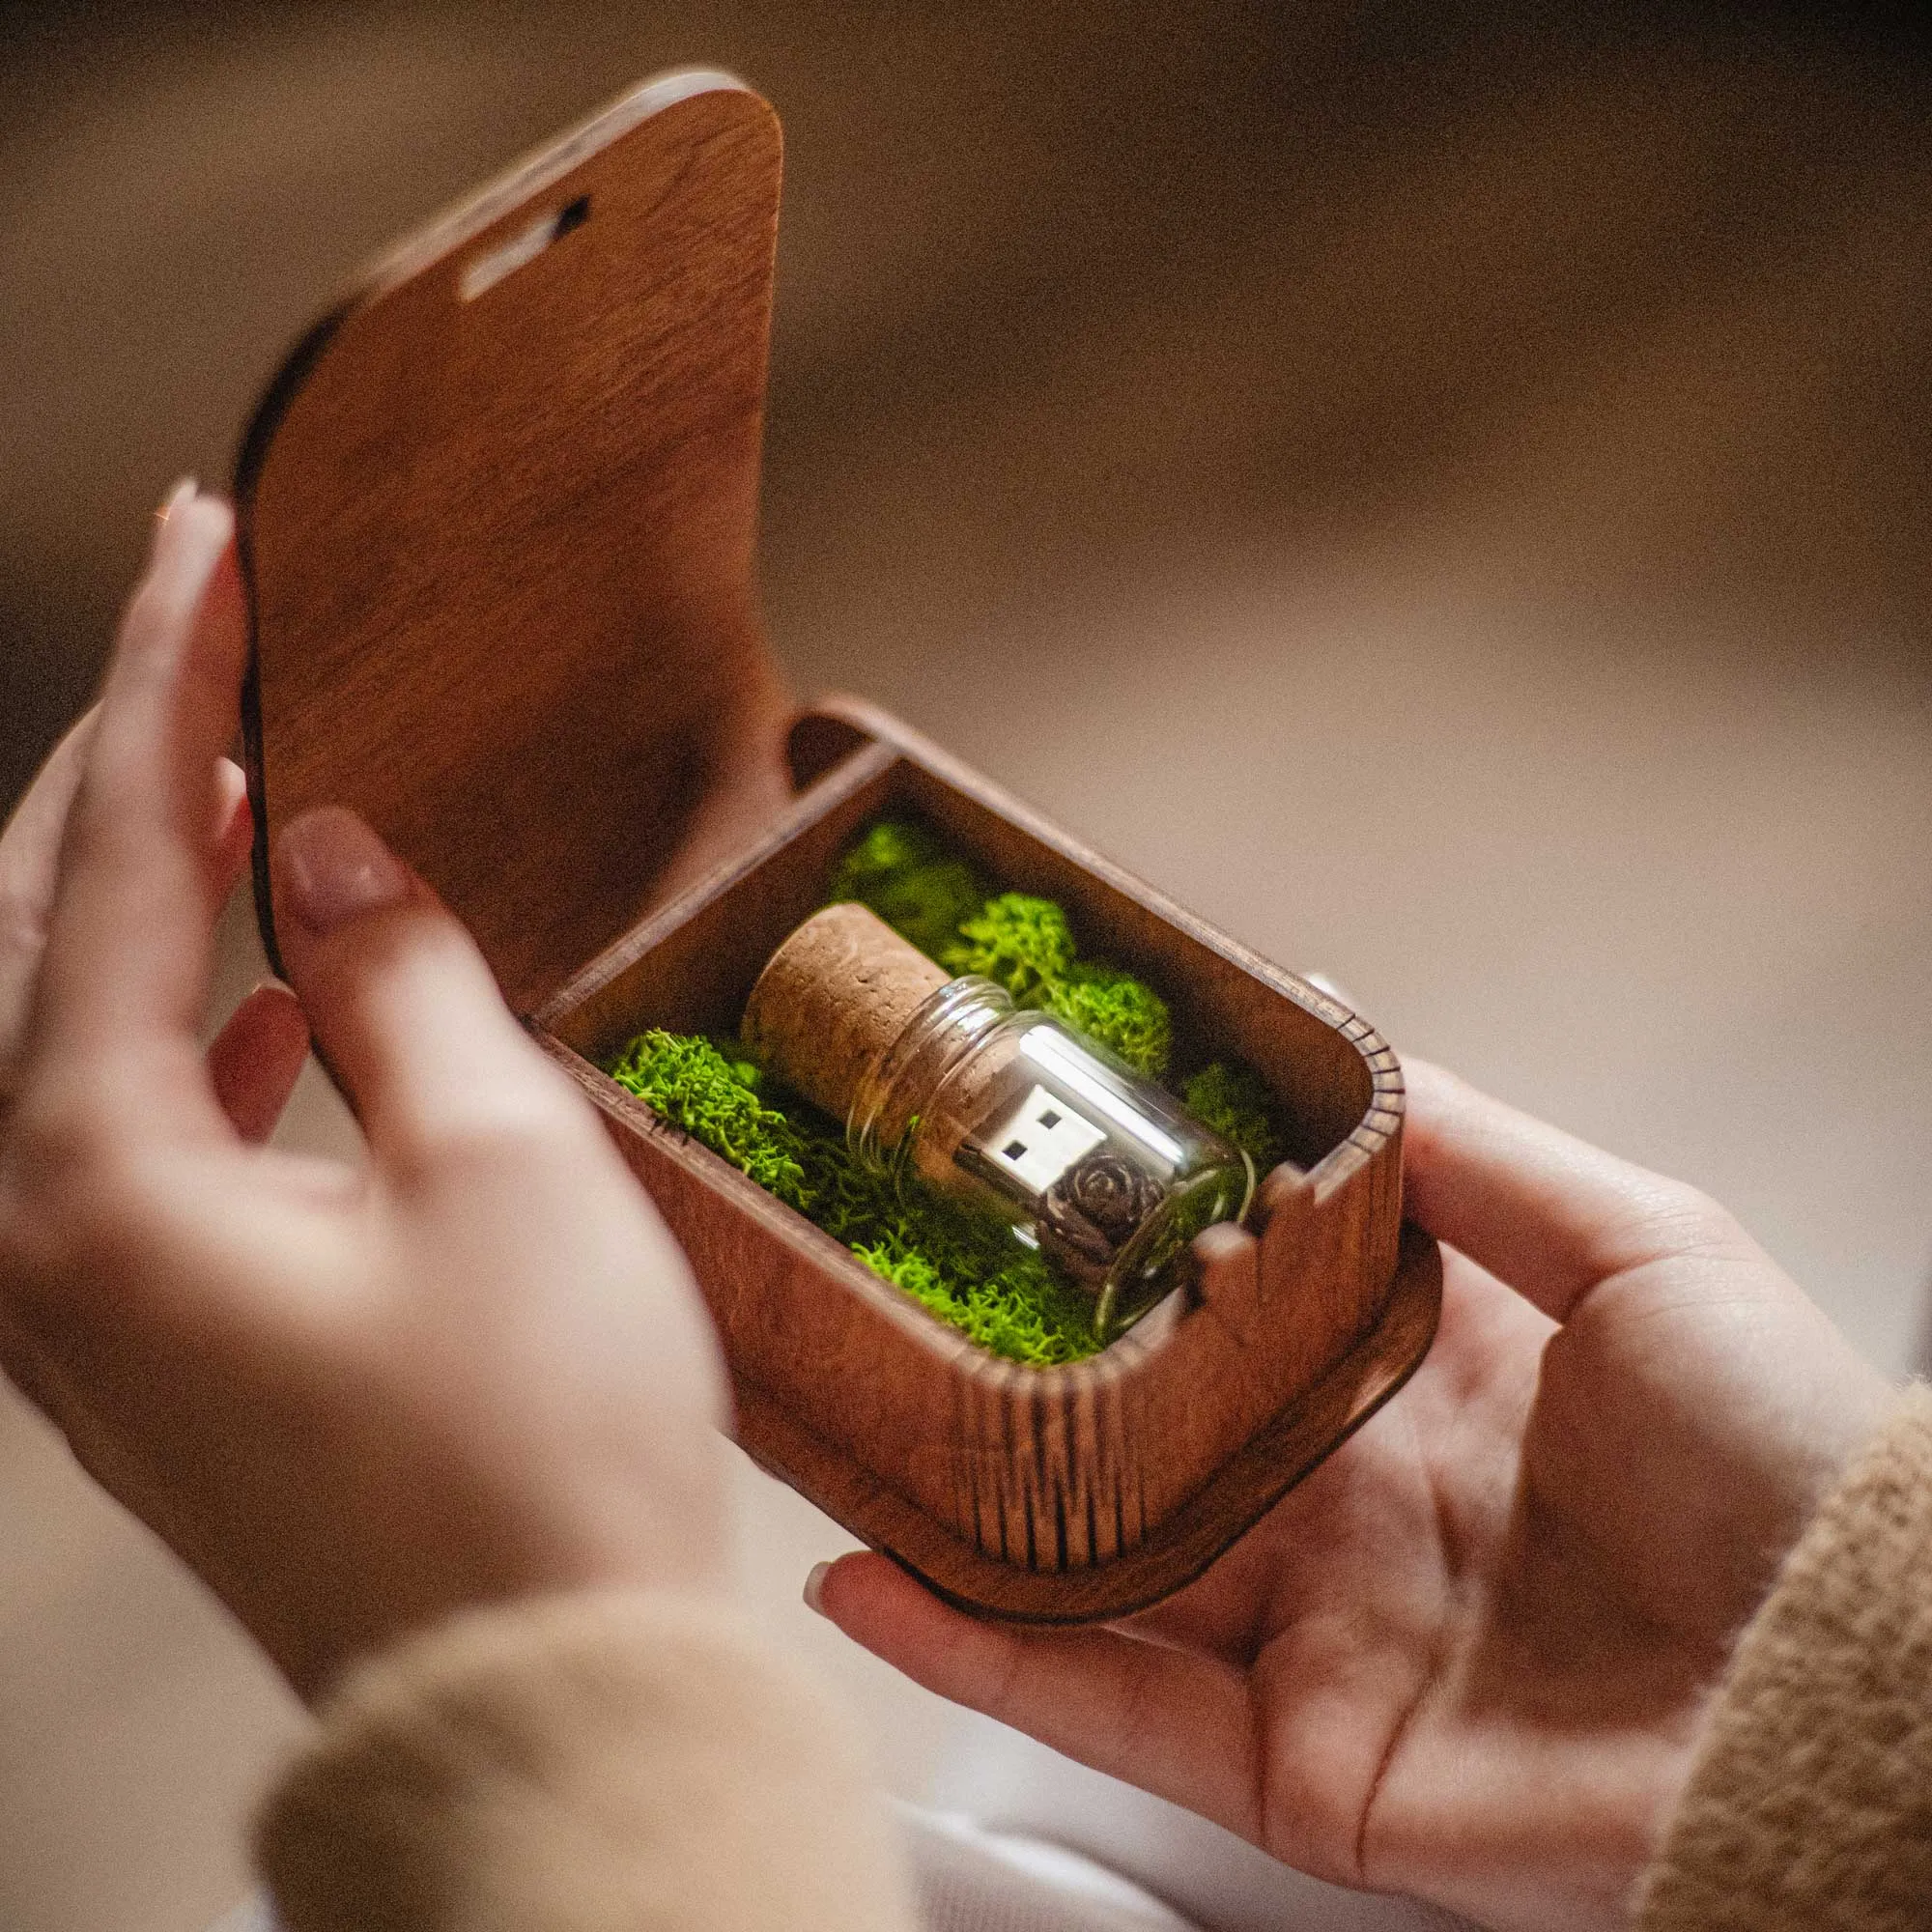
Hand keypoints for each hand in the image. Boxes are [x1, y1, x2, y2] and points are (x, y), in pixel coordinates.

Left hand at [0, 486, 731, 1696]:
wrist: (545, 1691)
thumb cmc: (535, 1449)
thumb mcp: (496, 1164)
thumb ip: (401, 976)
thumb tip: (334, 854)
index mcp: (89, 1180)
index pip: (118, 861)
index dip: (170, 679)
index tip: (204, 545)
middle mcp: (37, 1246)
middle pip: (34, 941)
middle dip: (122, 774)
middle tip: (200, 639)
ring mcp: (83, 1313)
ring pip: (70, 1040)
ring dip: (148, 905)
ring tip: (231, 797)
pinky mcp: (157, 1355)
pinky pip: (126, 1144)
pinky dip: (186, 1044)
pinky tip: (269, 1017)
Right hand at [812, 1060, 1896, 1929]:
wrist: (1856, 1701)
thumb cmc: (1786, 1461)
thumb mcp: (1641, 1242)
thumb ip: (1472, 1153)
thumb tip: (1337, 1037)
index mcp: (1412, 1377)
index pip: (1222, 1301)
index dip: (1117, 1241)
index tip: (1011, 1168)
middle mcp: (1343, 1502)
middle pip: (1130, 1432)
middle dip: (1004, 1372)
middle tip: (874, 1291)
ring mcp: (1309, 1634)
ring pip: (1089, 1562)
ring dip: (954, 1500)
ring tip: (818, 1420)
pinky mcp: (1292, 1764)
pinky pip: (1108, 1699)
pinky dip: (979, 1645)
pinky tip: (870, 1572)